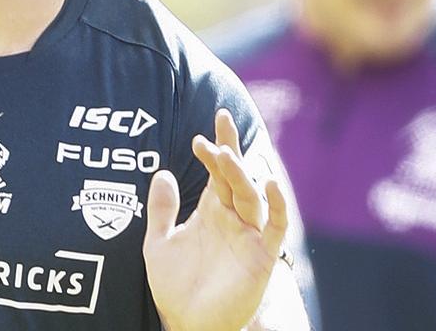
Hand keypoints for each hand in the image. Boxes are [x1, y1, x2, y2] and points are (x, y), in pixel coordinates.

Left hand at [143, 109, 287, 330]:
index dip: (213, 150)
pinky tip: (270, 183)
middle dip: (229, 150)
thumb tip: (162, 172)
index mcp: (211, 211)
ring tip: (226, 155)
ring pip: (252, 196)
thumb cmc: (175, 286)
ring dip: (242, 174)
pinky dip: (278, 204)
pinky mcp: (262, 256)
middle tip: (220, 123)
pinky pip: (276, 226)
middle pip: (236, 176)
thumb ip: (161, 209)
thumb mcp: (158, 243)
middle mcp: (233, 218)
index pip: (216, 173)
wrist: (186, 323)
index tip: (202, 132)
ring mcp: (249, 235)